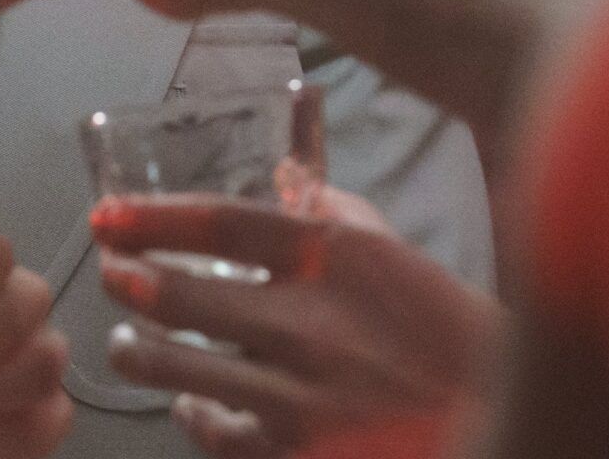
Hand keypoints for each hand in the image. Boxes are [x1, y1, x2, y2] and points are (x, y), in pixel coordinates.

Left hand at [90, 192, 499, 458]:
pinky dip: (191, 415)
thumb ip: (340, 216)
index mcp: (339, 257)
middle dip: (127, 281)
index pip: (221, 220)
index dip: (152, 217)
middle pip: (180, 293)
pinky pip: (215, 432)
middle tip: (110, 273)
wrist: (501, 425)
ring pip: (177, 368)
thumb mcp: (402, 261)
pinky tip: (185, 403)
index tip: (107, 216)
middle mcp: (311, 322)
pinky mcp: (296, 452)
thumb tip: (289, 177)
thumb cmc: (456, 340)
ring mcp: (301, 395)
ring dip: (137, 351)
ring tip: (127, 342)